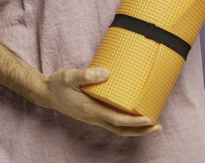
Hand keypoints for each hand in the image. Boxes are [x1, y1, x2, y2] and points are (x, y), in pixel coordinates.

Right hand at [39, 67, 162, 136]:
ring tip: (152, 124)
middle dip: (141, 131)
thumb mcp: (69, 76)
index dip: (134, 121)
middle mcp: (94, 117)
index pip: (117, 120)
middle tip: (158, 126)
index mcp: (90, 110)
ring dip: (135, 129)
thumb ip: (86, 75)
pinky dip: (126, 123)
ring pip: (118, 128)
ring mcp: (94, 118)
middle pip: (121, 130)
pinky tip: (133, 115)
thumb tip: (107, 73)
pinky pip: (113, 123)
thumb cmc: (58, 85)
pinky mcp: (94, 114)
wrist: (46, 93)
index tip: (150, 119)